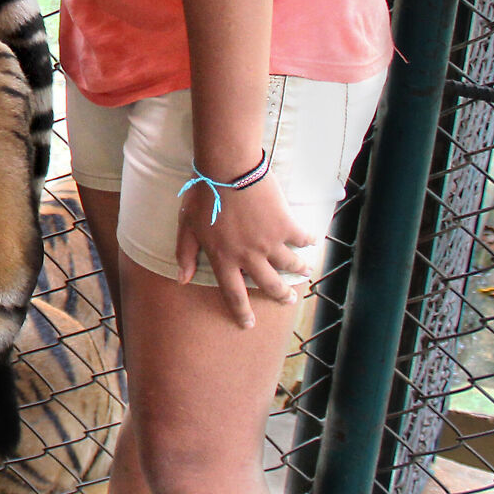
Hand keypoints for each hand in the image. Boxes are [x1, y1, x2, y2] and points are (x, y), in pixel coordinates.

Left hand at [176, 176, 315, 328]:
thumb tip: (182, 280)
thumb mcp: (187, 226)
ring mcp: (269, 242)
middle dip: (281, 295)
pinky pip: (302, 239)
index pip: (233, 294)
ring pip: (289, 265)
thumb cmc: (203, 195)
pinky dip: (308, 241)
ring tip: (305, 270)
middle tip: (289, 300)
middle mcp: (248, 256)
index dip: (241, 312)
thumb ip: (186, 254)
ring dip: (299, 270)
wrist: (228, 169)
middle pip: (269, 285)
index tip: (248, 324)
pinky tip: (311, 241)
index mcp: (223, 258)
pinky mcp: (285, 226)